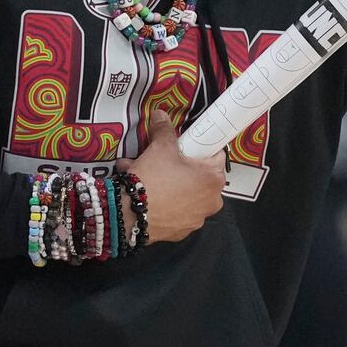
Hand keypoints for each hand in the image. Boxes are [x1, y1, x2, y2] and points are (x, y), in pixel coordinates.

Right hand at [119, 109, 225, 243]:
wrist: (129, 215)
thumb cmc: (153, 178)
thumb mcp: (160, 147)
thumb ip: (164, 129)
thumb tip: (161, 114)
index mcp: (214, 178)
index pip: (216, 155)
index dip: (200, 147)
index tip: (185, 146)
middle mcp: (212, 200)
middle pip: (199, 175)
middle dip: (178, 166)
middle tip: (159, 160)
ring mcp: (197, 218)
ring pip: (184, 193)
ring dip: (167, 184)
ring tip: (143, 176)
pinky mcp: (181, 231)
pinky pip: (174, 210)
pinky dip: (163, 202)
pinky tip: (143, 195)